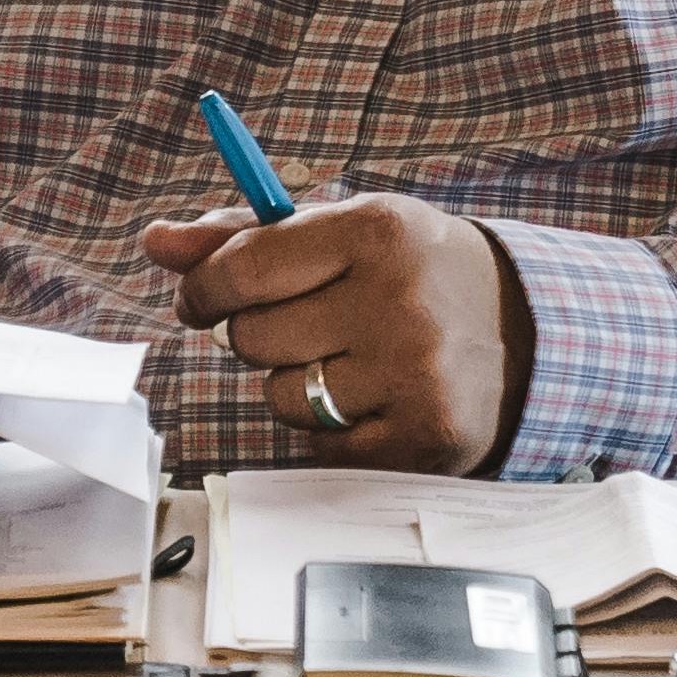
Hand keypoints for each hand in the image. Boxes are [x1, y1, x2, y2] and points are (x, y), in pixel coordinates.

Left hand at [139, 195, 524, 471]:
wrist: (521, 329)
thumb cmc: (406, 272)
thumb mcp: (341, 233)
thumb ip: (243, 237)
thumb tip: (154, 241)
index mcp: (376, 230)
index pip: (241, 268)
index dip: (203, 289)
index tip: (202, 298)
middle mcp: (400, 299)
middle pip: (252, 338)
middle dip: (260, 336)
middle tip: (306, 326)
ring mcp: (416, 373)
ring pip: (282, 398)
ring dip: (297, 386)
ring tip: (349, 363)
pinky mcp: (426, 437)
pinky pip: (321, 446)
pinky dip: (332, 430)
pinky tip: (373, 400)